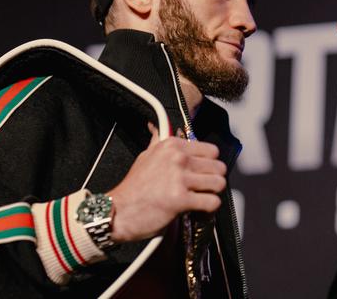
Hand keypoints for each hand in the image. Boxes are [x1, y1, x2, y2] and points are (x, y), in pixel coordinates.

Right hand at [108, 124, 226, 242]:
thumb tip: (157, 126)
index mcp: (172, 145)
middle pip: (219, 167)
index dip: (211, 163)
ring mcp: (179, 178)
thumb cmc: (133, 187)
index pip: (212, 150)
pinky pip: (212, 202)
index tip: (204, 172)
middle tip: (205, 187)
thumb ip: (158, 141)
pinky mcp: (180, 199)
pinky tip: (200, 209)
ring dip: (213, 193)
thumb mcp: (146, 155)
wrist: (118, 211)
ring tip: (203, 197)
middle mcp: (177, 158)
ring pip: (219, 183)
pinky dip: (209, 208)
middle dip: (214, 179)